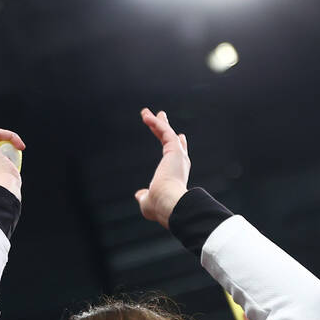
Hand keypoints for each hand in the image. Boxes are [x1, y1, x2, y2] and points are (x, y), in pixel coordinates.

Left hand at [134, 108, 189, 227]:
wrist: (168, 203)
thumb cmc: (159, 206)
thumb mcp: (148, 201)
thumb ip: (144, 196)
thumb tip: (139, 195)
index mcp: (176, 174)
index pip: (177, 156)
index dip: (176, 145)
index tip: (177, 136)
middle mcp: (180, 163)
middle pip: (173, 140)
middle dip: (165, 128)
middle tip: (161, 117)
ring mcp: (178, 155)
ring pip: (167, 133)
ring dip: (157, 122)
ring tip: (145, 113)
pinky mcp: (174, 149)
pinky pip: (164, 131)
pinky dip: (156, 123)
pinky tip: (146, 116)